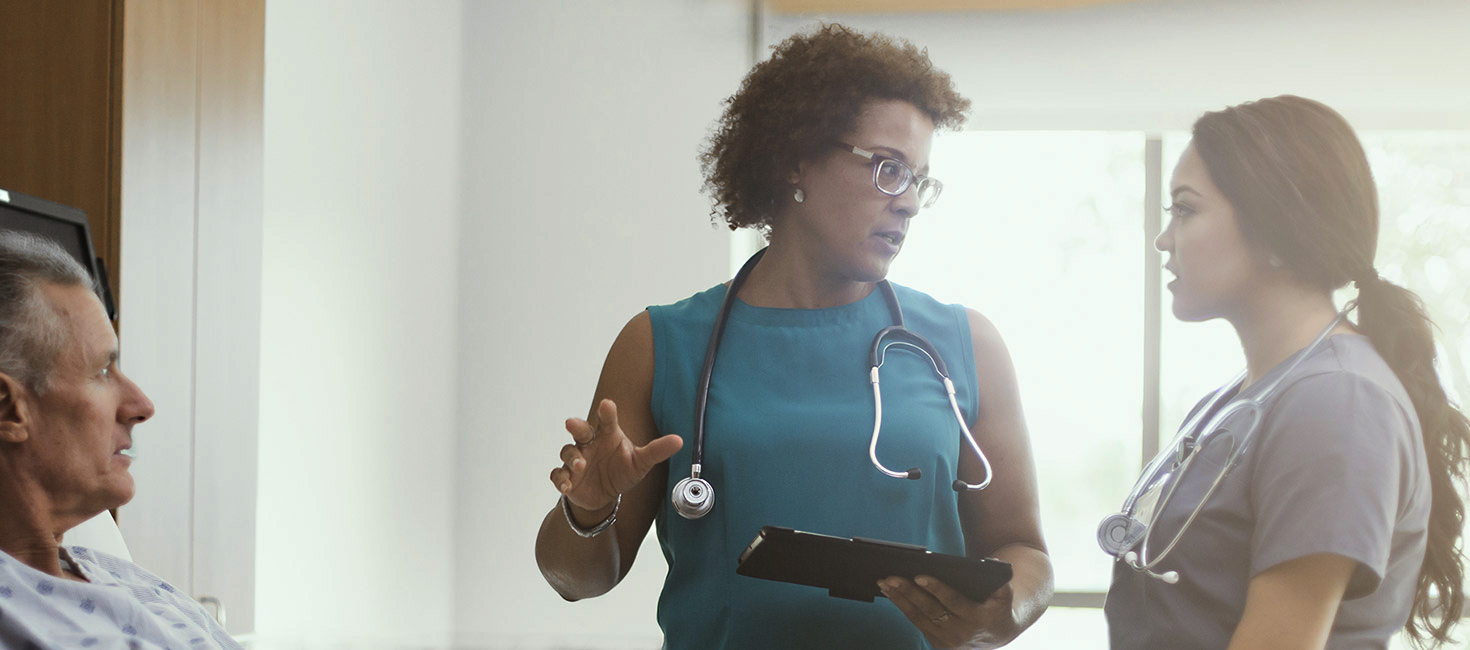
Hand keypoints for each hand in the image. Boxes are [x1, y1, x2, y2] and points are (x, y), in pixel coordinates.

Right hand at [550, 398, 682, 517]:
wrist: (605, 495)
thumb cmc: (622, 470)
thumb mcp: (641, 462)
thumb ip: (657, 451)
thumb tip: (679, 440)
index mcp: (607, 435)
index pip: (606, 420)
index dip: (606, 412)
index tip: (607, 404)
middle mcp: (589, 444)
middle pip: (580, 431)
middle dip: (576, 426)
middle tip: (572, 423)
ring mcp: (576, 460)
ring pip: (568, 452)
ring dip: (572, 458)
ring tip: (580, 465)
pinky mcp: (568, 477)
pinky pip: (558, 475)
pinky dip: (561, 479)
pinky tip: (567, 486)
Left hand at [879, 575, 1018, 649]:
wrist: (996, 635)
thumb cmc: (998, 607)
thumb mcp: (1005, 594)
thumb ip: (1002, 581)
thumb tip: (990, 563)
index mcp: (976, 619)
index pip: (952, 601)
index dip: (936, 588)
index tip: (919, 575)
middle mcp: (959, 633)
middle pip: (929, 609)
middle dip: (908, 592)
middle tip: (890, 577)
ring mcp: (946, 640)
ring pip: (918, 617)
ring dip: (899, 599)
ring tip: (884, 582)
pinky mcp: (936, 642)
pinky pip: (916, 622)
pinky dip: (902, 606)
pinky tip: (891, 593)